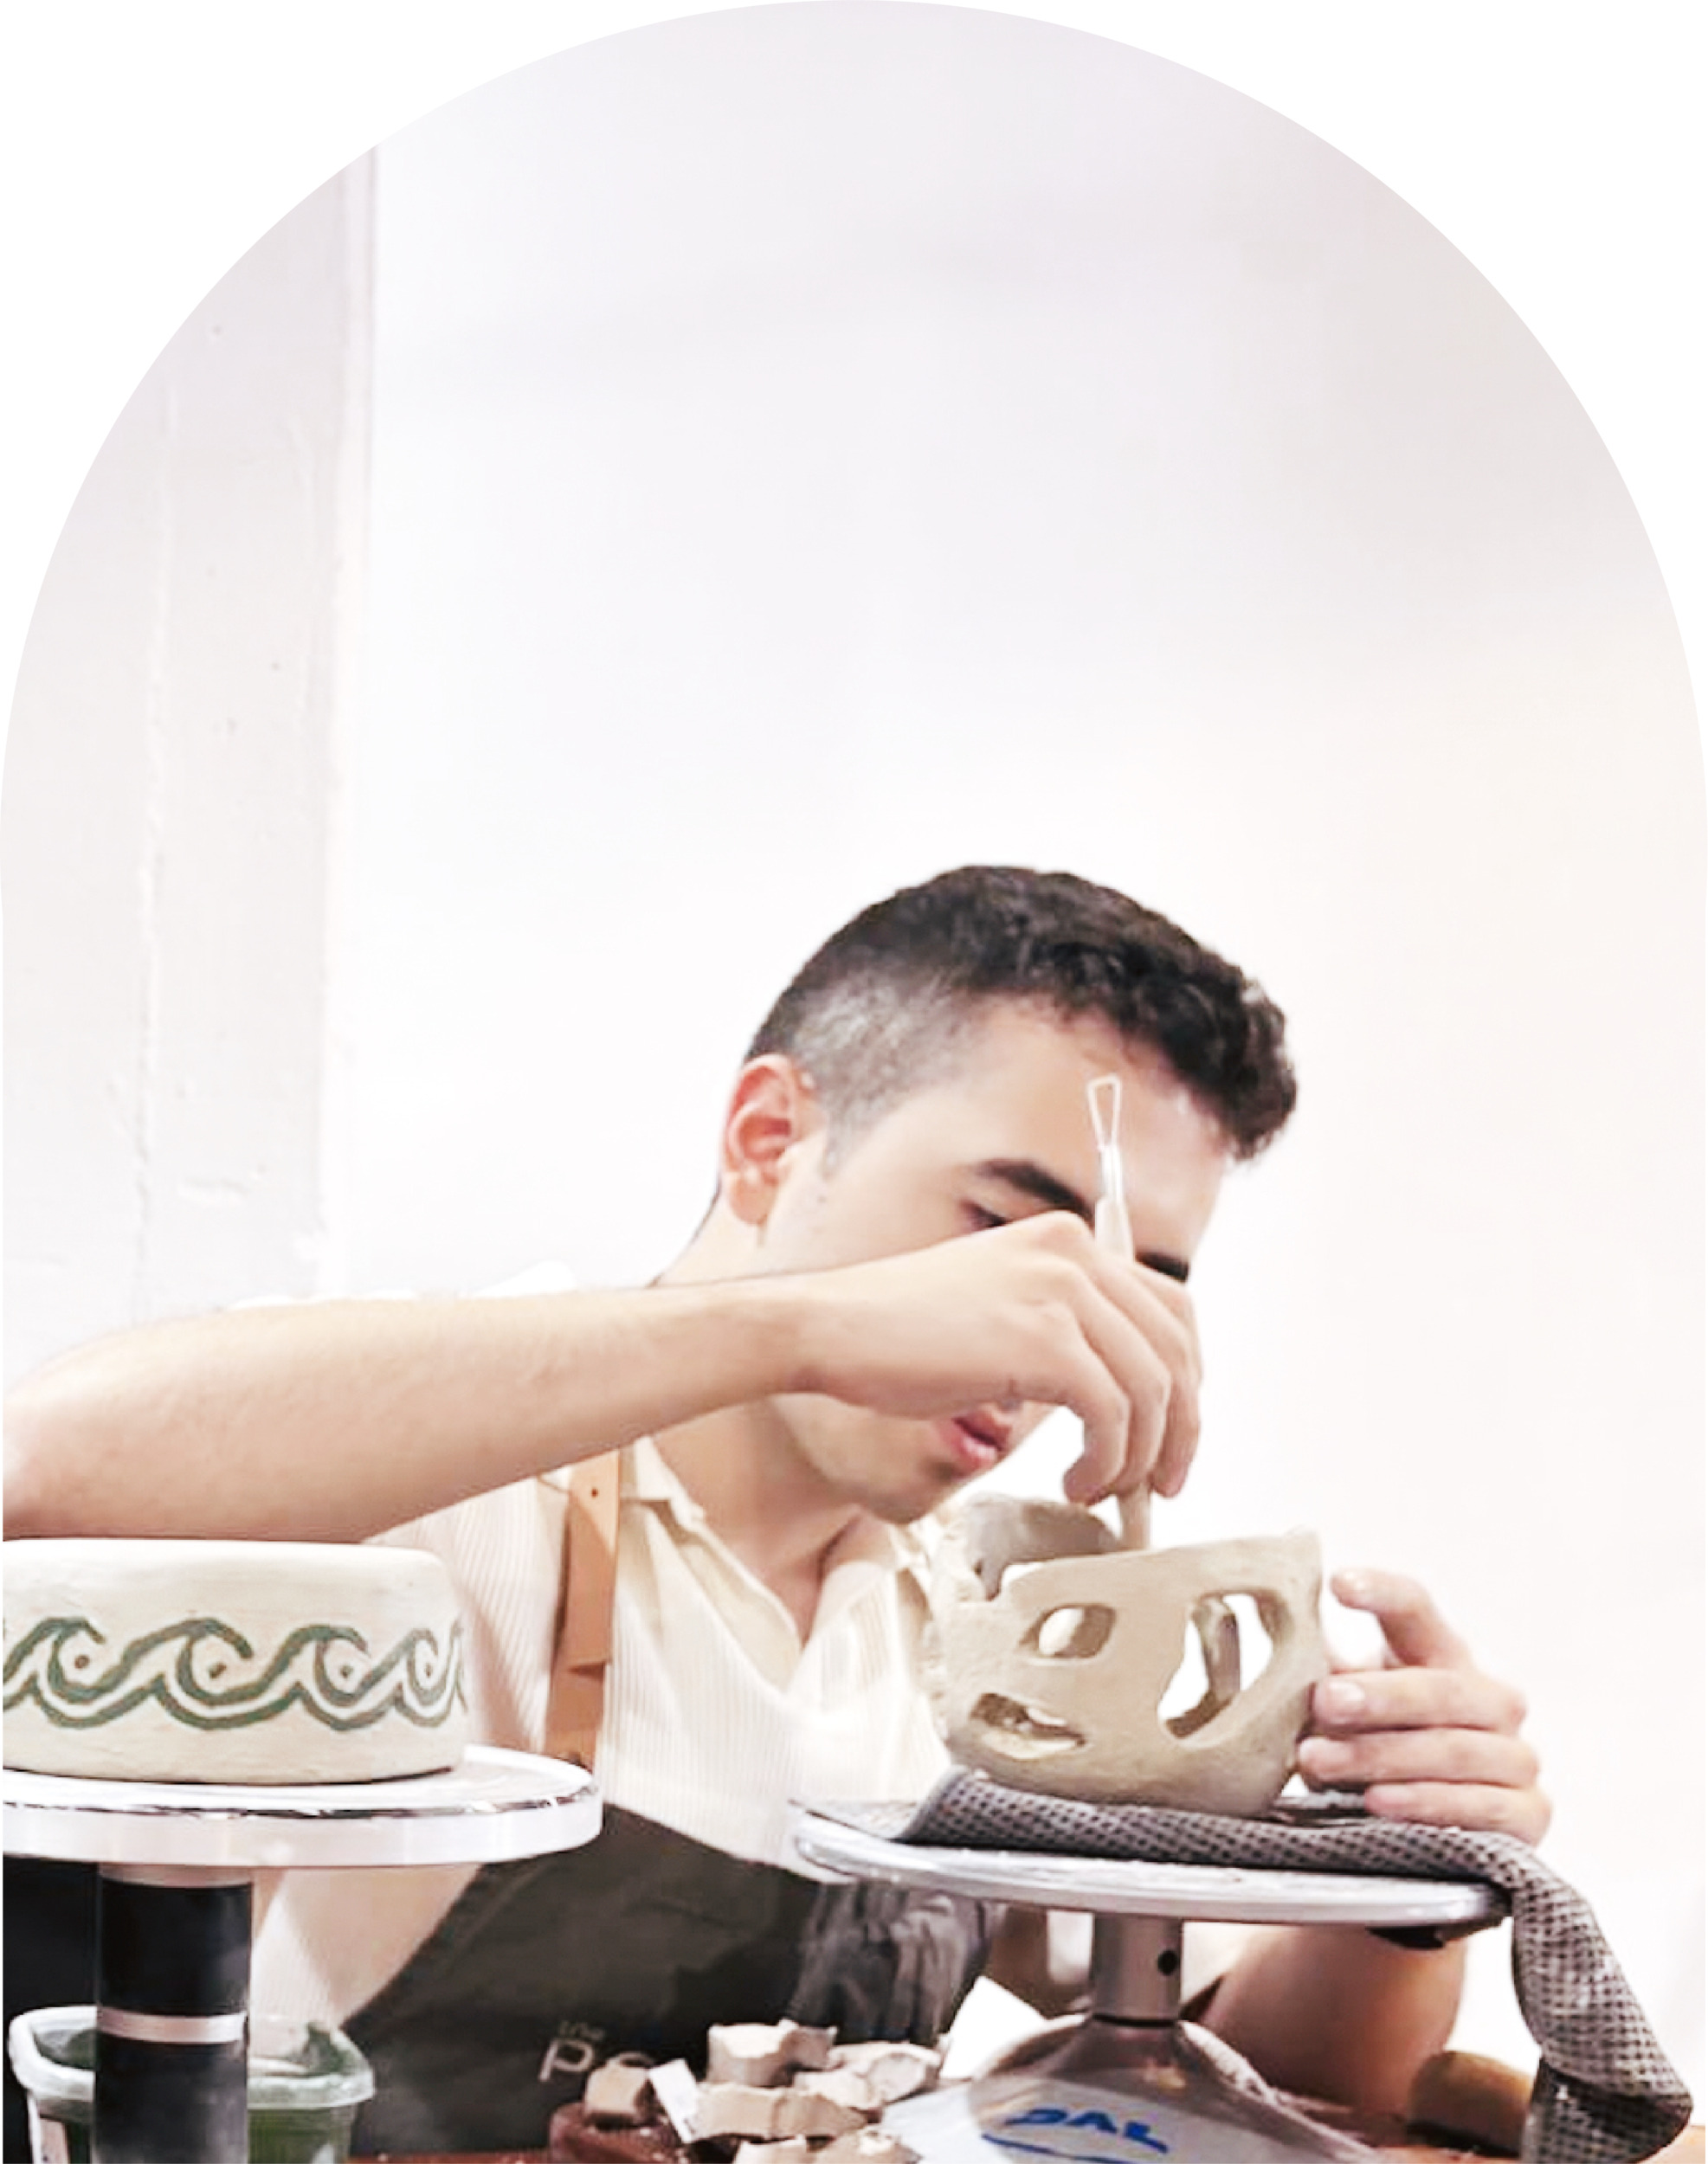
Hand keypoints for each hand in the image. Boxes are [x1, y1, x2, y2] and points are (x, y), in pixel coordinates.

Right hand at [787, 1211, 1201, 1501]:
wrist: (829, 1329)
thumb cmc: (896, 1332)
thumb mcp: (997, 1307)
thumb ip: (1058, 1327)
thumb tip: (1118, 1392)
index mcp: (1067, 1242)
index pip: (1171, 1308)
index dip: (1186, 1381)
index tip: (1171, 1435)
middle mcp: (1074, 1254)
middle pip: (1175, 1349)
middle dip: (1179, 1428)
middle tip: (1159, 1485)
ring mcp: (1061, 1291)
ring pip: (1150, 1388)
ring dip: (1138, 1456)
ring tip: (1100, 1490)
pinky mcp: (1043, 1339)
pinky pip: (1111, 1414)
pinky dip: (1106, 1461)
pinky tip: (1076, 1482)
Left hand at [1296, 1569, 1549, 1844]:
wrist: (1423, 1838)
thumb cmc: (1375, 1751)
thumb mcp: (1346, 1707)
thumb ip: (1321, 1670)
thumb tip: (1273, 1622)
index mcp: (1443, 1656)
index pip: (1417, 1609)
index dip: (1382, 1592)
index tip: (1337, 1584)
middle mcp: (1491, 1700)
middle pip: (1441, 1687)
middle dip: (1378, 1696)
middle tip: (1323, 1701)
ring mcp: (1516, 1758)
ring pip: (1455, 1749)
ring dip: (1383, 1756)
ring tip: (1321, 1762)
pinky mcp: (1528, 1816)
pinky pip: (1482, 1807)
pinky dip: (1428, 1804)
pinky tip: (1380, 1802)